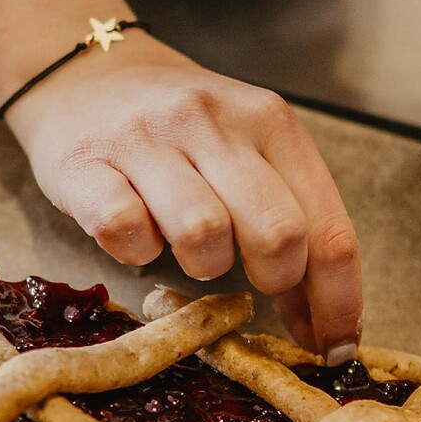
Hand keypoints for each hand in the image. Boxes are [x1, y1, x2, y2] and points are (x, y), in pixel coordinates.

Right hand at [1, 35, 363, 358]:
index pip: (328, 227)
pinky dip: (136, 252)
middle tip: (251, 280)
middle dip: (274, 280)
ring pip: (203, 235)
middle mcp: (212, 120)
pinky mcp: (83, 163)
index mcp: (268, 120)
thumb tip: (323, 323)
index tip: (334, 348)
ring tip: (187, 244)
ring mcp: (146, 138)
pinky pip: (125, 233)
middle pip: (278, 234)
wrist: (84, 73)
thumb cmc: (180, 130)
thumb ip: (289, 218)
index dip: (337, 302)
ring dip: (201, 264)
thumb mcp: (246, 150)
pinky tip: (137, 232)